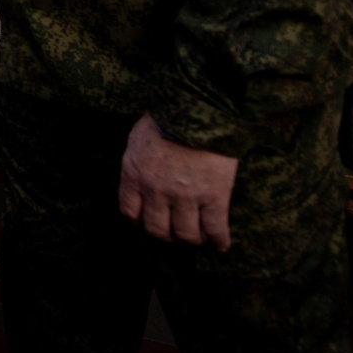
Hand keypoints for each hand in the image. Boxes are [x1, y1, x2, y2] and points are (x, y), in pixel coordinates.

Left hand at [117, 115, 237, 250]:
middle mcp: (156, 190)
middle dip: (167, 235)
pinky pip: (215, 229)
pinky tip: (221, 244)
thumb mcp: (139, 138)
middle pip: (157, 229)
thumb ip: (138, 161)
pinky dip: (219, 240)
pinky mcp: (213, 196)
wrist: (198, 108)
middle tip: (176, 233)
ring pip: (186, 234)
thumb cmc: (168, 116)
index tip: (148, 223)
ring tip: (199, 237)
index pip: (130, 212)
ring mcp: (185, 196)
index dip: (140, 222)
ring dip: (193, 239)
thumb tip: (142, 174)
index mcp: (135, 174)